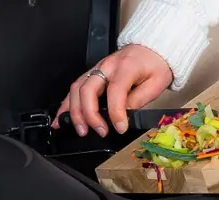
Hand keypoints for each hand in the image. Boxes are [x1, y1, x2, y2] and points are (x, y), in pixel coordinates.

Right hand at [53, 44, 173, 136]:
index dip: (116, 112)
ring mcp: (97, 69)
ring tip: (81, 130)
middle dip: (90, 114)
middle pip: (88, 88)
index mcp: (126, 66)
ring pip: (77, 89)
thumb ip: (140, 99)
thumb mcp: (157, 83)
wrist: (151, 49)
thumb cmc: (155, 65)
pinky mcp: (91, 74)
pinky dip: (66, 105)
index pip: (115, 90)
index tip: (120, 128)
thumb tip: (124, 116)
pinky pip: (74, 89)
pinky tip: (61, 119)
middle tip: (99, 131)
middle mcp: (107, 66)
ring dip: (75, 112)